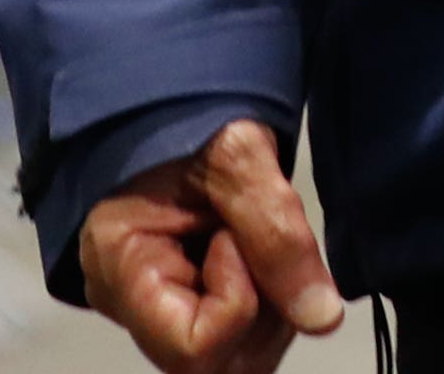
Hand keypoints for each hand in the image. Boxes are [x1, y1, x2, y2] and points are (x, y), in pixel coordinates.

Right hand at [79, 118, 342, 373]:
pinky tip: (254, 255)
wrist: (166, 96)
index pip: (194, 348)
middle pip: (216, 364)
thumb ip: (278, 236)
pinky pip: (234, 337)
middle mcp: (128, 305)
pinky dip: (263, 305)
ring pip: (233, 360)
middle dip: (263, 312)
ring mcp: (153, 309)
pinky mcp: (180, 301)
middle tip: (260, 239)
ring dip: (269, 309)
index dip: (239, 300)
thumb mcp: (238, 158)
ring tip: (255, 239)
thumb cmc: (186, 115)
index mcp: (121, 268)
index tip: (234, 236)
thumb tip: (322, 319)